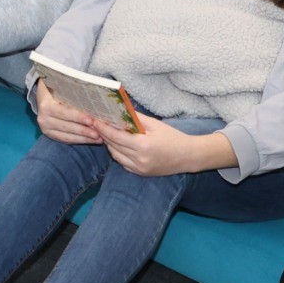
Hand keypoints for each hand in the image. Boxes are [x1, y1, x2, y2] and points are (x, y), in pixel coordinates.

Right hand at [32, 82, 104, 143]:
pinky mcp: (50, 135)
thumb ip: (71, 91)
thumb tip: (90, 92)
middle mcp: (43, 118)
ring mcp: (46, 128)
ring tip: (98, 138)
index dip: (78, 117)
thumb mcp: (60, 86)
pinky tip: (91, 140)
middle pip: (67, 126)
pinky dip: (79, 140)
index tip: (91, 120)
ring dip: (84, 138)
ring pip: (67, 136)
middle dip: (84, 130)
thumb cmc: (55, 89)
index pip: (64, 113)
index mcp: (46, 105)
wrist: (43, 97)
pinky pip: (66, 140)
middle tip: (98, 133)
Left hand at [96, 110, 214, 175]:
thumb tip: (119, 109)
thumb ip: (135, 118)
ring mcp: (140, 168)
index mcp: (143, 145)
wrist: (188, 156)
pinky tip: (117, 145)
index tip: (94, 120)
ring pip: (116, 155)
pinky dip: (118, 154)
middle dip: (103, 134)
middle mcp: (139, 159)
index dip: (103, 128)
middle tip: (97, 124)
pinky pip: (123, 163)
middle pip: (113, 146)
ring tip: (106, 133)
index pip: (115, 136)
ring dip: (109, 144)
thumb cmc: (173, 137)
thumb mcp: (155, 124)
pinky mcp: (141, 173)